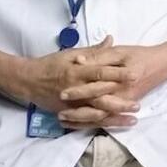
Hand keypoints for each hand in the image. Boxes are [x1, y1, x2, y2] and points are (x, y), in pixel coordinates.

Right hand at [14, 37, 142, 121]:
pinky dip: (101, 124)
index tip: (135, 75)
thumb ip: (93, 51)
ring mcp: (72, 104)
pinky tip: (115, 126)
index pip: (101, 73)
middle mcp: (75, 89)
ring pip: (96, 113)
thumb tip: (111, 40)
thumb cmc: (51, 64)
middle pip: (101, 97)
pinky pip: (87, 122)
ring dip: (115, 117)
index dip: (118, 74)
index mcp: (77, 71)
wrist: (28, 80)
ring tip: (132, 119)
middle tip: (138, 104)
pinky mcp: (68, 113)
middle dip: (120, 102)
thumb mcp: (71, 53)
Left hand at [56, 38, 166, 129]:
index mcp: (118, 78)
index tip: (60, 92)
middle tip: (58, 112)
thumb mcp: (120, 51)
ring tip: (63, 119)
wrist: (162, 64)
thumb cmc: (139, 55)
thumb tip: (80, 60)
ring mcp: (123, 102)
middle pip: (95, 105)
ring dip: (81, 119)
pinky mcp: (124, 106)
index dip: (78, 90)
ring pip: (100, 116)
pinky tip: (77, 124)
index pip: (94, 86)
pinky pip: (107, 118)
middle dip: (76, 110)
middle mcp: (121, 94)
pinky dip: (91, 122)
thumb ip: (100, 55)